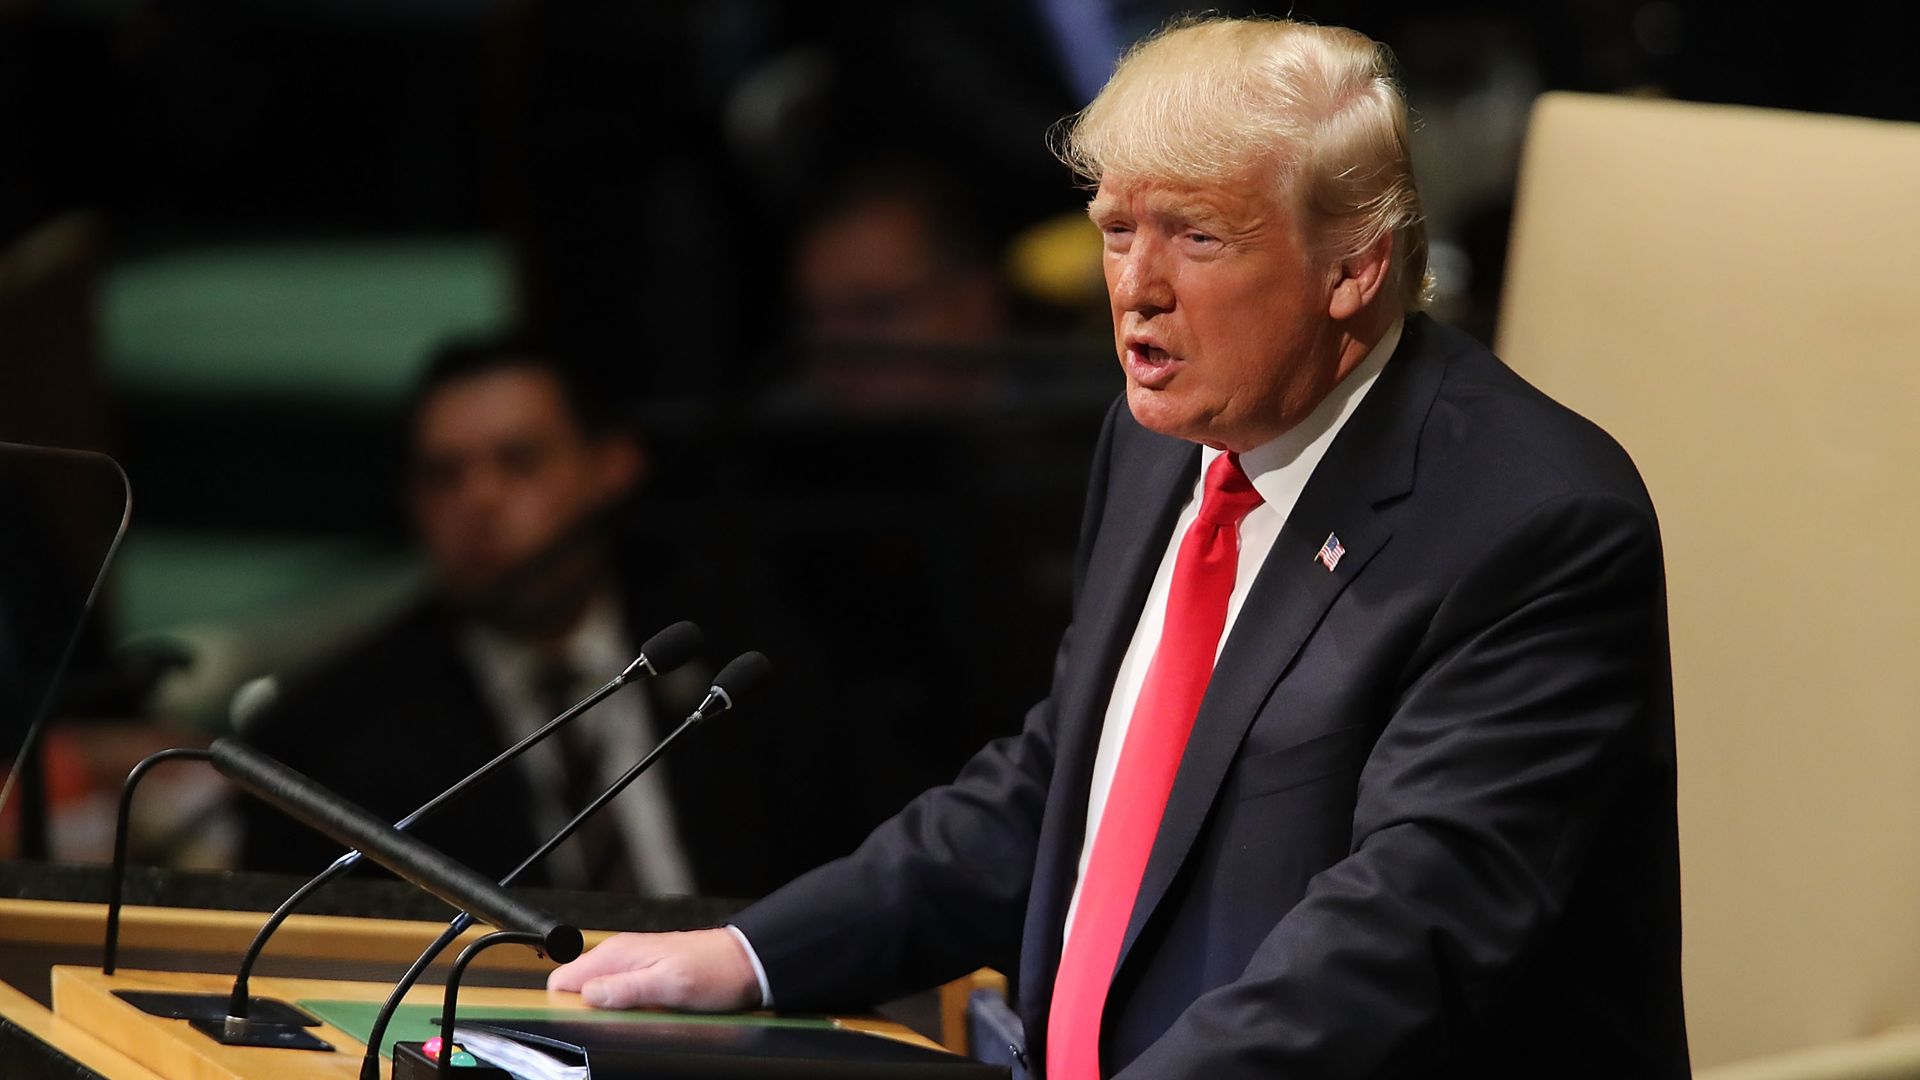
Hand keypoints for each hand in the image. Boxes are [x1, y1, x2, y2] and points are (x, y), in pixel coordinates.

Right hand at [546, 928, 759, 1011]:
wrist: (745, 963)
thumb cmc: (714, 970)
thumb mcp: (669, 984)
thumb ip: (625, 988)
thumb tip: (588, 995)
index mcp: (618, 954)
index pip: (563, 979)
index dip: (565, 1005)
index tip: (584, 1022)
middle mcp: (620, 956)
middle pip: (578, 989)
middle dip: (587, 1010)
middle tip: (616, 1024)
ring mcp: (632, 965)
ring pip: (598, 994)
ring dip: (608, 1012)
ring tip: (636, 1020)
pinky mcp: (645, 975)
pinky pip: (619, 995)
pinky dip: (625, 1010)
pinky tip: (645, 1015)